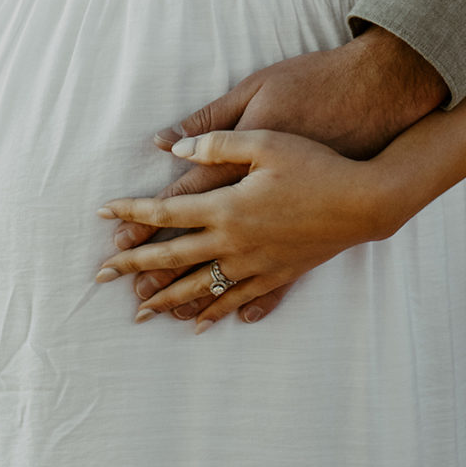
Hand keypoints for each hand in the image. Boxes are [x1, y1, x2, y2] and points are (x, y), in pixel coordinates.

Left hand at [96, 129, 393, 329]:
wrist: (364, 201)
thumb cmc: (316, 164)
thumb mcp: (266, 141)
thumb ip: (218, 142)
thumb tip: (175, 148)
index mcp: (227, 206)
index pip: (167, 212)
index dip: (133, 214)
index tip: (104, 217)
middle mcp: (236, 241)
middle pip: (174, 257)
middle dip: (135, 266)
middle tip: (102, 276)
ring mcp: (257, 264)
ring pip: (202, 287)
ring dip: (167, 299)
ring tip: (140, 312)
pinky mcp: (279, 274)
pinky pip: (239, 300)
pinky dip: (216, 314)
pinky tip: (199, 326)